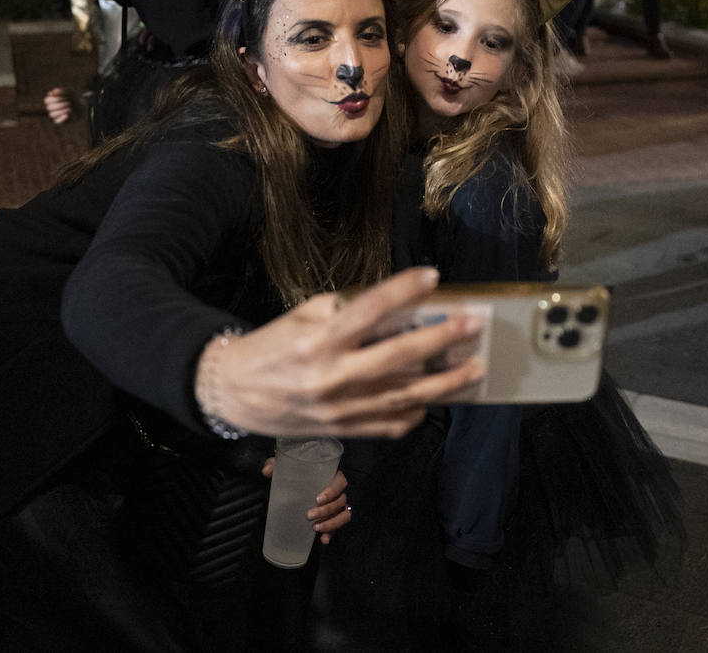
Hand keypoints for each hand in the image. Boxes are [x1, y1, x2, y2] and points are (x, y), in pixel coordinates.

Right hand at [44, 87, 73, 123]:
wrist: (84, 106)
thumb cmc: (75, 97)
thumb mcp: (71, 92)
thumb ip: (61, 91)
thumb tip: (50, 93)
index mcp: (52, 100)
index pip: (47, 100)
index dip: (54, 99)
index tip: (64, 97)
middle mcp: (53, 108)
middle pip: (49, 107)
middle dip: (59, 105)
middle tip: (69, 103)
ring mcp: (56, 114)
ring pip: (52, 115)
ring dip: (61, 111)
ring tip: (70, 108)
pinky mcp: (61, 120)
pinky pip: (56, 121)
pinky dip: (61, 118)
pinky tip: (67, 115)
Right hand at [200, 267, 484, 438]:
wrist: (234, 394)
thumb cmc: (271, 347)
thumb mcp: (302, 315)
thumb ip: (346, 311)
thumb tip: (397, 305)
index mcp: (318, 340)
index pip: (369, 309)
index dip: (403, 290)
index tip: (433, 276)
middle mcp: (331, 376)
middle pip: (398, 358)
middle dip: (440, 340)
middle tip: (472, 325)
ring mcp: (340, 409)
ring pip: (403, 398)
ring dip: (444, 383)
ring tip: (473, 368)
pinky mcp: (343, 431)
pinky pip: (390, 426)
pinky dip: (416, 412)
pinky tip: (433, 398)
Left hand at [260, 461, 351, 543]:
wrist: (293, 490)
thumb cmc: (294, 476)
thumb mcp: (284, 469)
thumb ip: (274, 466)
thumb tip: (266, 471)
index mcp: (331, 476)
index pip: (340, 482)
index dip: (332, 491)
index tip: (317, 499)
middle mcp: (337, 492)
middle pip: (341, 501)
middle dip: (326, 510)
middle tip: (309, 516)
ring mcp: (337, 507)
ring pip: (343, 515)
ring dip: (332, 523)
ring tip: (315, 528)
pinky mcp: (333, 519)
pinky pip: (338, 528)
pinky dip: (332, 534)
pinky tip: (323, 540)